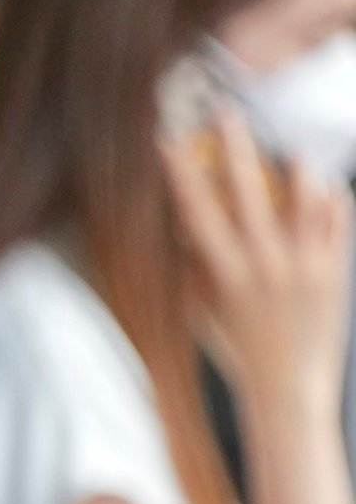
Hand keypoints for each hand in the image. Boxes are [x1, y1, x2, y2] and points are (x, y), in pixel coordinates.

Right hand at [169, 110, 350, 415]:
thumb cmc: (236, 351)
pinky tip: (326, 188)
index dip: (179, 173)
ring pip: (306, 201)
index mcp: (226, 275)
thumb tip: (185, 227)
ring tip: (294, 153)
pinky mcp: (334, 275)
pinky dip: (331, 203)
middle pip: (249, 192)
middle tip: (229, 114)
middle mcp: (266, 266)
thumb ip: (194, 268)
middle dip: (236, 148)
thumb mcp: (200, 312)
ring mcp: (305, 268)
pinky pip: (337, 225)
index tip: (167, 140)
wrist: (289, 389)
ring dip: (298, 171)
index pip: (197, 211)